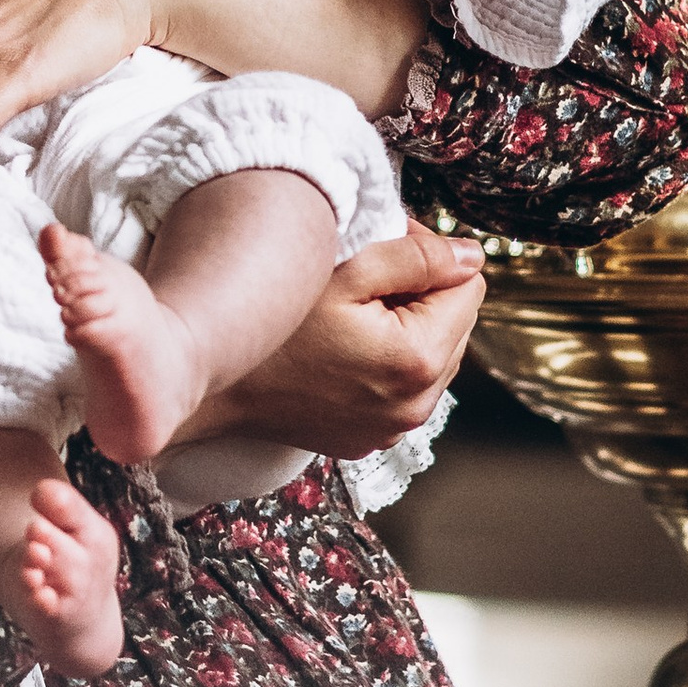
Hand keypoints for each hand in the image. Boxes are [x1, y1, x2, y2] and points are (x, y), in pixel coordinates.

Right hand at [185, 222, 484, 455]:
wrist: (214, 387)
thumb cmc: (270, 326)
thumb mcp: (344, 272)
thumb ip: (417, 257)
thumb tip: (473, 255)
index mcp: (418, 360)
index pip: (470, 286)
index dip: (431, 256)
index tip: (384, 249)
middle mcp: (416, 405)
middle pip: (455, 323)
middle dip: (422, 294)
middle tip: (362, 279)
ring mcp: (393, 428)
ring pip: (434, 355)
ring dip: (407, 328)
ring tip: (350, 316)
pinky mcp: (370, 437)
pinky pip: (404, 387)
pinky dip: (386, 362)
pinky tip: (342, 349)